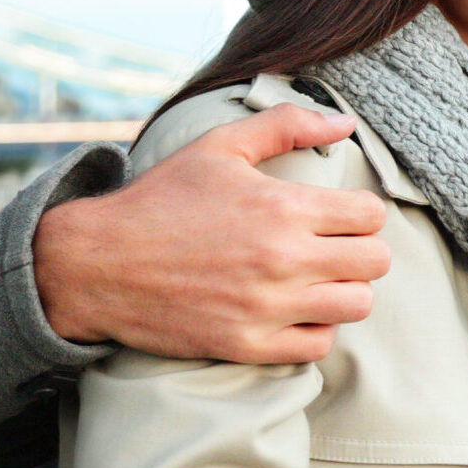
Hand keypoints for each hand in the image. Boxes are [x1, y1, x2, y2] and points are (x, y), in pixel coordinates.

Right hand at [32, 105, 392, 363]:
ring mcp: (266, 307)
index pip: (371, 215)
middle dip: (360, 251)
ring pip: (356, 306)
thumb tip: (345, 122)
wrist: (92, 264)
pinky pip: (318, 346)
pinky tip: (293, 311)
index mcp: (283, 207)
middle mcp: (283, 259)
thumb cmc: (159, 200)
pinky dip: (314, 330)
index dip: (360, 212)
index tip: (337, 215)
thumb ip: (286, 125)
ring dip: (344, 291)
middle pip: (375, 262)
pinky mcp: (247, 344)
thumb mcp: (219, 147)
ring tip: (317, 280)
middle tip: (331, 248)